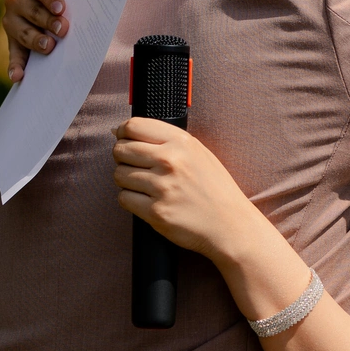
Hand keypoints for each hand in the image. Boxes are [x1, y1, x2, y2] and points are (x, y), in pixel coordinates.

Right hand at [2, 0, 68, 81]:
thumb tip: (106, 6)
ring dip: (34, 40)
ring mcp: (11, 20)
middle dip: (46, 20)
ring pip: (20, 31)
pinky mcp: (12, 41)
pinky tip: (18, 75)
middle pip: (29, 9)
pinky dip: (15, 66)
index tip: (61, 8)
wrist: (59, 11)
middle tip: (63, 29)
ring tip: (49, 47)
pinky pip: (13, 54)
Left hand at [112, 118, 266, 264]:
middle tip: (135, 167)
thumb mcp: (198, 153)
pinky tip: (147, 201)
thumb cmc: (214, 189)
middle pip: (121, 150)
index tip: (124, 140)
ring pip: (119, 175)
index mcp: (181, 142)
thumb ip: (165, 140)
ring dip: (126, 181)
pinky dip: (131, 200)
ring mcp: (162, 187)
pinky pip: (124, 198)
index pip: (133, 126)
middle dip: (122, 158)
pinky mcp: (155, 211)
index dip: (122, 133)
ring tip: (145, 186)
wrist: (229, 224)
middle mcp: (170, 161)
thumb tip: (121, 131)